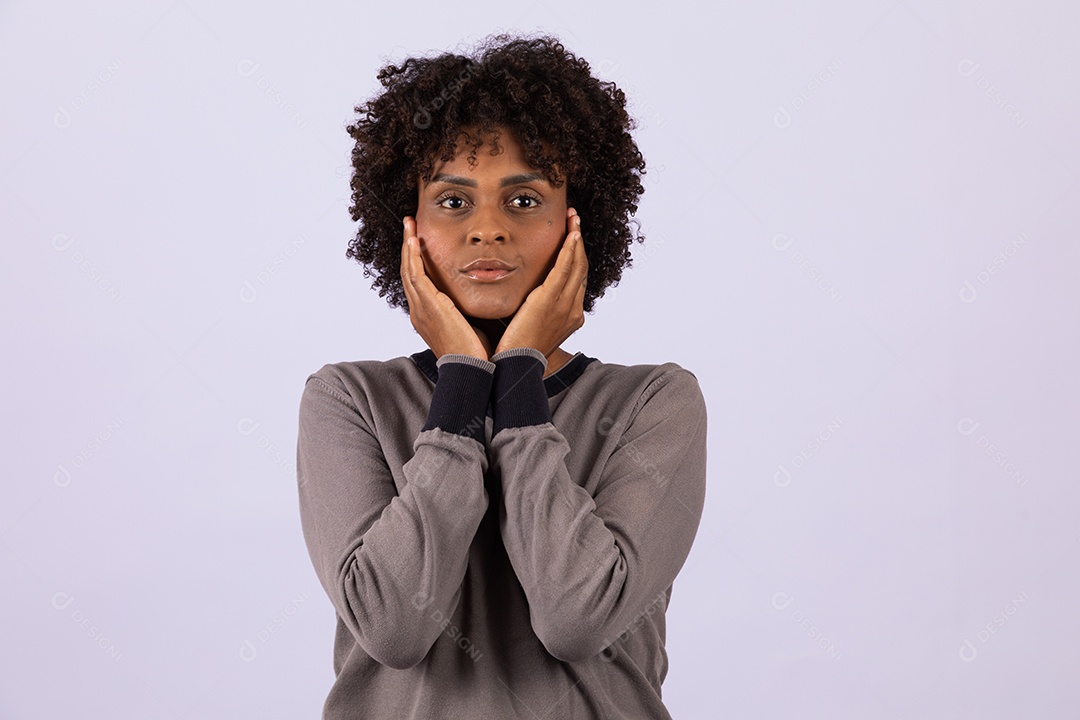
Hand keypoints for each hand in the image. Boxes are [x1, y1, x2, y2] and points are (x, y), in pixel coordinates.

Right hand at [400, 216, 491, 360]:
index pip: (419, 282)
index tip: (420, 242)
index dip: (417, 261)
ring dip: (408, 245)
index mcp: (428, 317)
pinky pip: (416, 275)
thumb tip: (485, 300)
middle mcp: (420, 312)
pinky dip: (413, 256)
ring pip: (409, 270)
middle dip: (409, 248)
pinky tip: (415, 240)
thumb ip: (471, 310)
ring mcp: (421, 309)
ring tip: (410, 225)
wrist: (474, 370)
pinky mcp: (428, 306)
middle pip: (409, 272)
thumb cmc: (477, 354)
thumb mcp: (472, 326)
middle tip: (410, 226)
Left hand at [494, 207, 587, 356]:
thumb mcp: (531, 327)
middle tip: (575, 220)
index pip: (577, 280)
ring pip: (577, 264)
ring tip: (573, 218)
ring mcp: (564, 304)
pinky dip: (570, 249)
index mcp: (569, 316)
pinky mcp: (550, 300)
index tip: (572, 239)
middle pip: (581, 268)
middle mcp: (572, 309)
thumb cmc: (516, 351)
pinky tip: (571, 233)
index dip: (576, 256)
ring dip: (576, 238)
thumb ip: (532, 310)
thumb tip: (522, 298)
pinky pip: (565, 268)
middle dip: (579, 242)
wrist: (515, 367)